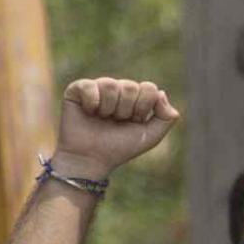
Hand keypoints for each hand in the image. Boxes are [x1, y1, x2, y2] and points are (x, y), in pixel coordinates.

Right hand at [53, 76, 175, 172]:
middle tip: (116, 121)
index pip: (149, 88)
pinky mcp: (76, 90)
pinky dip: (92, 102)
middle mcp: (117, 90)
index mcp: (136, 97)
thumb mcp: (151, 136)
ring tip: (102, 118)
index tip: (134, 121)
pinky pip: (89, 85)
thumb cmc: (120, 147)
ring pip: (110, 84)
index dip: (143, 107)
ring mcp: (97, 88)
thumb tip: (162, 93)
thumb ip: (166, 117)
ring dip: (109, 108)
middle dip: (126, 110)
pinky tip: (89, 112)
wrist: (91, 158)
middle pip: (130, 86)